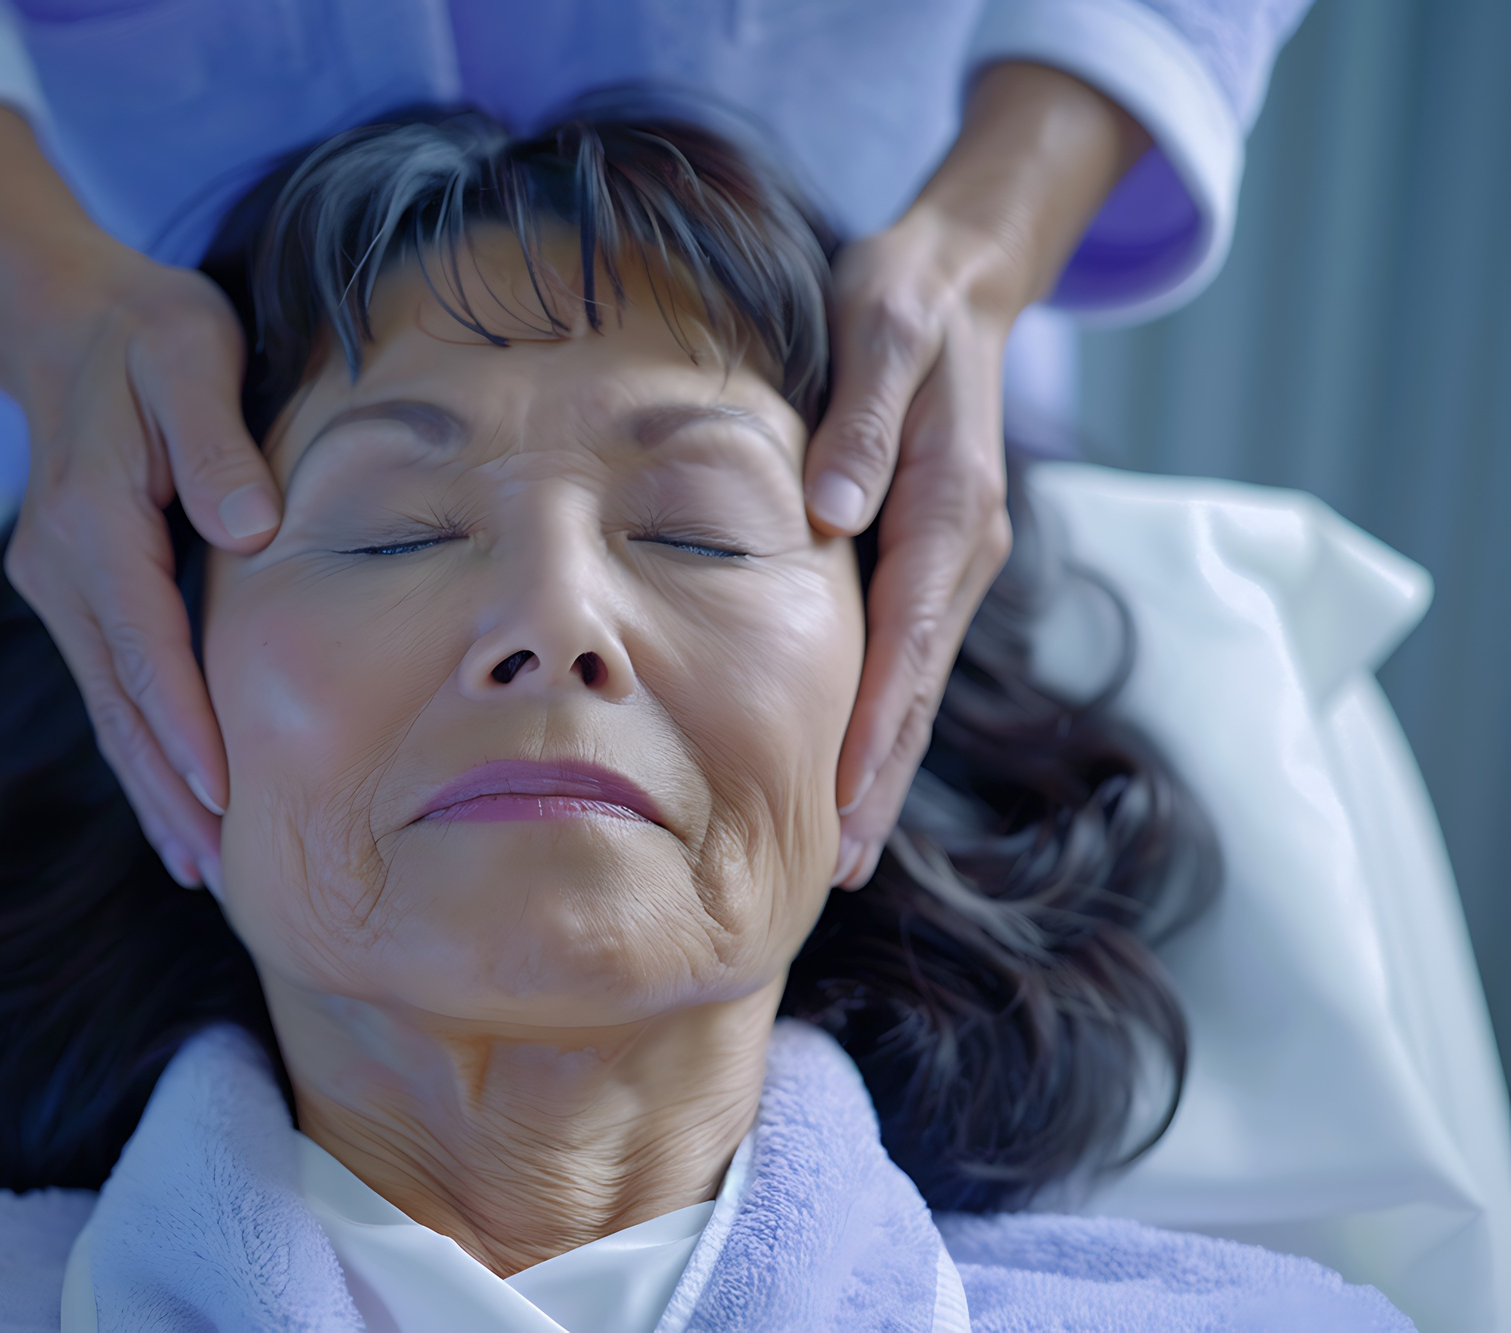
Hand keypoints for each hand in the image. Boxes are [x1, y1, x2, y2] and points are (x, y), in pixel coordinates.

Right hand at [4, 255, 273, 888]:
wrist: (65, 322)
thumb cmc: (146, 334)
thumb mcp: (188, 350)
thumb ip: (215, 438)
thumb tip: (249, 528)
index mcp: (91, 517)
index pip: (143, 640)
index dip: (184, 721)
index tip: (224, 795)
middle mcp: (60, 569)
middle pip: (120, 701)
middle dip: (172, 791)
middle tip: (227, 875)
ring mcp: (58, 589)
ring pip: (110, 711)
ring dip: (155, 792)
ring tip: (206, 873)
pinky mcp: (73, 598)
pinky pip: (110, 691)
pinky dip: (143, 753)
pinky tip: (177, 812)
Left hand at [807, 63, 1148, 885]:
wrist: (961, 278)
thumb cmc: (904, 299)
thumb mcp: (881, 329)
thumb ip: (860, 421)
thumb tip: (829, 515)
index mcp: (948, 505)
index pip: (907, 637)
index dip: (874, 723)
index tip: (839, 798)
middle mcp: (960, 549)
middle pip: (918, 686)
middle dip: (879, 781)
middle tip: (836, 871)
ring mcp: (953, 561)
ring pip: (916, 684)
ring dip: (883, 769)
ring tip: (841, 855)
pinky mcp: (934, 560)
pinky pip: (909, 657)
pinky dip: (885, 721)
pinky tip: (850, 772)